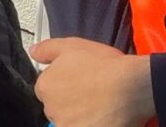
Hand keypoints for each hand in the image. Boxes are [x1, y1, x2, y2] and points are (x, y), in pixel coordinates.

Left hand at [31, 37, 155, 126]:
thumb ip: (47, 49)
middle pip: (58, 107)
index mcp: (45, 86)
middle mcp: (51, 108)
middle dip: (71, 103)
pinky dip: (92, 123)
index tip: (80, 84)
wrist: (131, 87)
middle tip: (93, 95)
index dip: (65, 85)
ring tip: (101, 107)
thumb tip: (33, 52)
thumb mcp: (72, 46)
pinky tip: (103, 117)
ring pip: (70, 121)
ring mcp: (66, 125)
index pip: (48, 90)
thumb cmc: (106, 66)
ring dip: (81, 116)